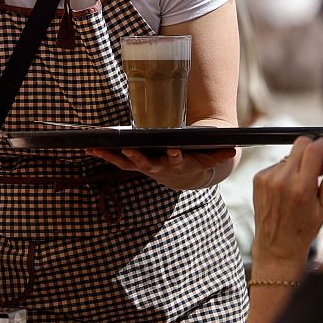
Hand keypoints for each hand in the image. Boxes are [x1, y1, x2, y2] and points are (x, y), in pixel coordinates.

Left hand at [86, 147, 235, 190]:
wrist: (185, 175)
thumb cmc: (196, 159)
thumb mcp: (209, 157)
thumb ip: (219, 154)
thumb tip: (233, 148)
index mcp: (179, 164)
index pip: (178, 160)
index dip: (176, 156)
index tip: (174, 149)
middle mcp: (160, 168)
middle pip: (148, 164)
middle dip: (139, 157)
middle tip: (129, 150)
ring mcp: (145, 167)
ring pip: (128, 163)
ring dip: (113, 156)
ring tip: (96, 148)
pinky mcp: (135, 164)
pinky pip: (118, 160)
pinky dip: (105, 154)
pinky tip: (90, 147)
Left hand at [251, 136, 322, 274]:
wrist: (276, 246)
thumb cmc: (303, 230)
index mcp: (301, 188)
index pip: (313, 150)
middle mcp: (282, 180)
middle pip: (299, 145)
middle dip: (312, 149)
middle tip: (318, 167)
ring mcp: (267, 178)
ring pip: (289, 155)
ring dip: (298, 163)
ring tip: (302, 185)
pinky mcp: (258, 179)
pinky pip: (277, 165)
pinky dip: (285, 171)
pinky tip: (287, 189)